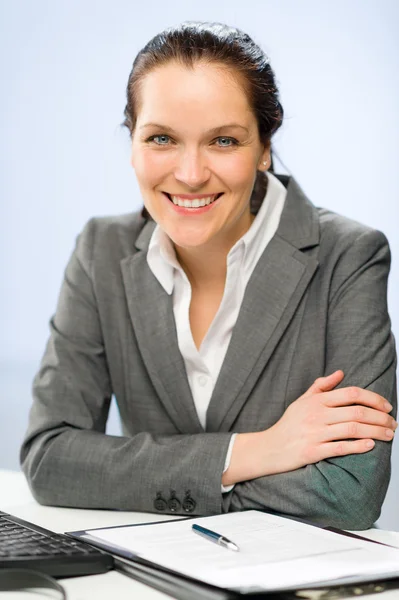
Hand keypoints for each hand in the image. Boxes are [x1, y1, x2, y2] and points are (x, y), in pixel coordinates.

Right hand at [260, 370, 396, 475]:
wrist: (269, 448)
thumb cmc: (288, 425)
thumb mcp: (301, 401)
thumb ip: (321, 386)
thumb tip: (340, 373)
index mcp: (316, 401)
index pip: (351, 393)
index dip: (374, 398)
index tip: (387, 406)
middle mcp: (316, 415)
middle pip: (357, 412)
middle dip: (380, 417)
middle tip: (393, 423)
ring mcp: (314, 433)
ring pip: (353, 430)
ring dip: (376, 432)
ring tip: (388, 434)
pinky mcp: (312, 452)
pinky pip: (340, 448)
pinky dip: (358, 446)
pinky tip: (370, 445)